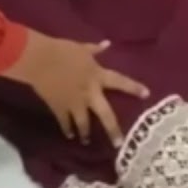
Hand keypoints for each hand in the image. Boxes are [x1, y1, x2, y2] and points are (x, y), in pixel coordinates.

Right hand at [2, 31, 149, 146]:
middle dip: (112, 130)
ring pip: (83, 123)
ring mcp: (75, 102)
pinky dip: (67, 129)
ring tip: (87, 142)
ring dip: (86, 133)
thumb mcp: (81, 48)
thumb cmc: (62, 50)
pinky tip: (69, 135)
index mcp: (97, 75)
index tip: (146, 94)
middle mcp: (89, 92)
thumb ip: (95, 49)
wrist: (40, 60)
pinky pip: (64, 122)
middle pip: (105, 114)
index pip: (120, 82)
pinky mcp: (59, 107)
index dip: (134, 87)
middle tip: (118, 143)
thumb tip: (107, 44)